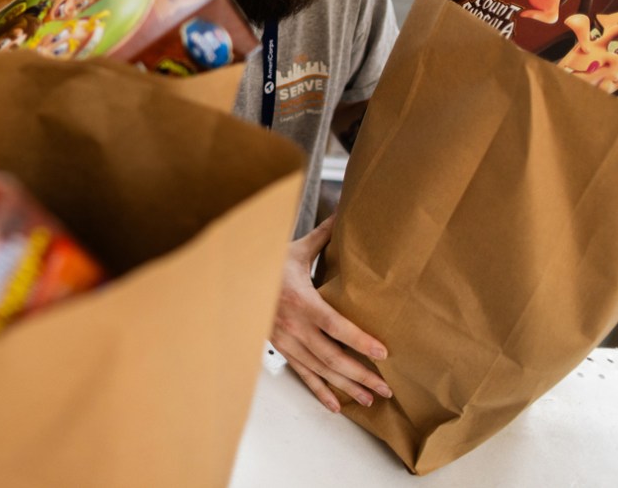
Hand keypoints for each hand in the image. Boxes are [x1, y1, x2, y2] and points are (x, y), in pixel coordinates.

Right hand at [270, 214, 391, 412]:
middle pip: (331, 356)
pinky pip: (302, 374)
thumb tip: (344, 212)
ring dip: (346, 386)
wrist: (231, 281)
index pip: (335, 325)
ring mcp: (286, 341)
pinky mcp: (281, 349)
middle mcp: (293, 326)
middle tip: (385, 388)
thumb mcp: (294, 250)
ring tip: (370, 400)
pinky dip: (319, 391)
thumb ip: (323, 236)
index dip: (358, 341)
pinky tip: (336, 406)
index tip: (381, 353)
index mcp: (301, 301)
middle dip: (360, 374)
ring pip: (319, 370)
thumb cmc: (266, 264)